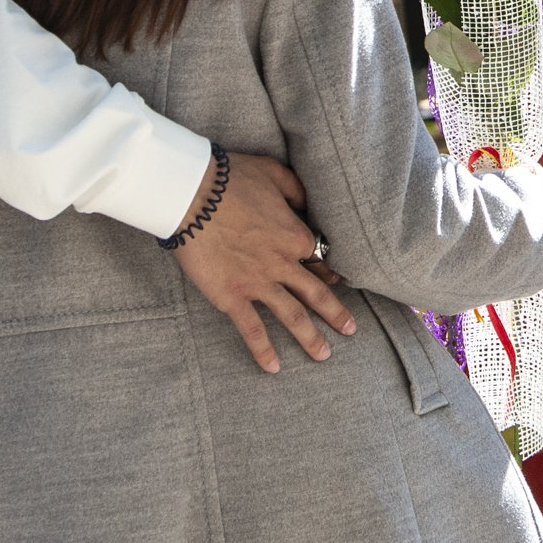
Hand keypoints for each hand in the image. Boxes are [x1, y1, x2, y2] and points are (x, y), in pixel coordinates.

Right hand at [170, 151, 355, 372]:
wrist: (192, 194)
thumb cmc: (233, 179)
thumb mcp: (276, 174)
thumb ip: (297, 191)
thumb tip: (307, 204)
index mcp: (296, 235)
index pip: (319, 259)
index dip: (329, 271)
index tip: (336, 281)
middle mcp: (283, 264)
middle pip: (316, 293)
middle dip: (336, 314)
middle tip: (350, 329)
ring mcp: (259, 283)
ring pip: (292, 316)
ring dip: (310, 338)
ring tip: (324, 356)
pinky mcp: (232, 296)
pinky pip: (252, 329)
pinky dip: (263, 350)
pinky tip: (273, 368)